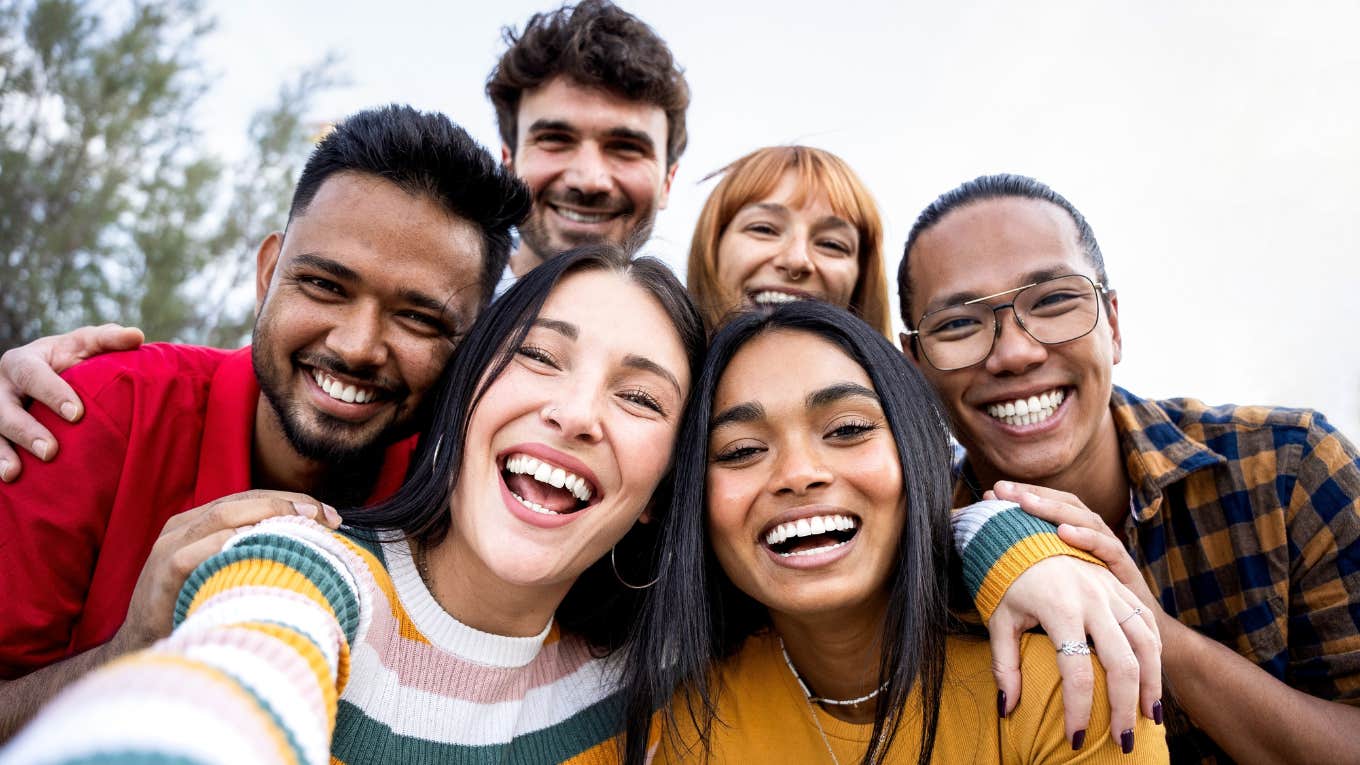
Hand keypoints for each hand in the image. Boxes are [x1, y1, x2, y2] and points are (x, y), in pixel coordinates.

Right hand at [0, 324, 144, 481]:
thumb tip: (137, 336)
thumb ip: (109, 340)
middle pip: (4, 408)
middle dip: (26, 430)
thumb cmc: (72, 359)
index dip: (51, 393)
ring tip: (15, 472)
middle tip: (51, 451)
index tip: (77, 414)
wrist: (51, 379)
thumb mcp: (87, 346)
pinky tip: (8, 479)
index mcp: (22, 361)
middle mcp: (1, 386)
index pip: (32, 375)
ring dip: (3, 452)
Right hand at [109, 490, 341, 652]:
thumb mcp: (225, 574)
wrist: (143, 649)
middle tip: (327, 518)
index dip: (291, 500)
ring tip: (306, 526)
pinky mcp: (161, 576)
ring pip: (221, 517)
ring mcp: (168, 550)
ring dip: (267, 517)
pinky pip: (193, 554)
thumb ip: (254, 554)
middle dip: (288, 504)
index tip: (330, 515)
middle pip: (240, 502)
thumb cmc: (194, 610)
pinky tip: (262, 548)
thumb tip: (313, 548)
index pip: (250, 498)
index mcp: (197, 524)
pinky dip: (228, 546)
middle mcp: (181, 529)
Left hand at [986, 481, 1162, 749]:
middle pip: (1121, 664)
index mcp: (1061, 607)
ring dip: (1150, 686)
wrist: (1023, 532)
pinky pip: (1148, 627)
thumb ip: (1004, 666)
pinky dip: (1155, 660)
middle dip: (1123, 708)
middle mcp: (1093, 598)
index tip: (1074, 738)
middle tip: (1121, 743)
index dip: (1077, 710)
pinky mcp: (1123, 587)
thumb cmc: (1006, 578)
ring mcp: (1113, 591)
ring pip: (1145, 645)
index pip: (1075, 672)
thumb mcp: (999, 620)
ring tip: (1146, 720)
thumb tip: (1007, 710)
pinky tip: (1151, 684)